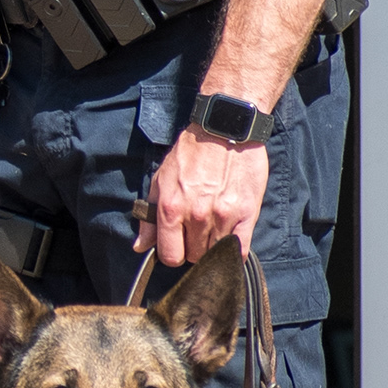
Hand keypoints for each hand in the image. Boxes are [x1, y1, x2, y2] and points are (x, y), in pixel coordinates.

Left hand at [140, 127, 266, 268]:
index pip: (170, 256)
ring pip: (216, 253)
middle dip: (193, 247)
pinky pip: (240, 248)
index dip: (172, 253)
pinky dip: (234, 249)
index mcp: (171, 208)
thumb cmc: (190, 153)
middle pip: (195, 257)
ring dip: (213, 245)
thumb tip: (141, 246)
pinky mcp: (247, 213)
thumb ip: (149, 216)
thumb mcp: (160, 180)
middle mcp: (196, 216)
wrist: (223, 130)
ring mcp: (223, 216)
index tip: (177, 244)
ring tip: (214, 226)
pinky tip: (230, 236)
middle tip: (196, 231)